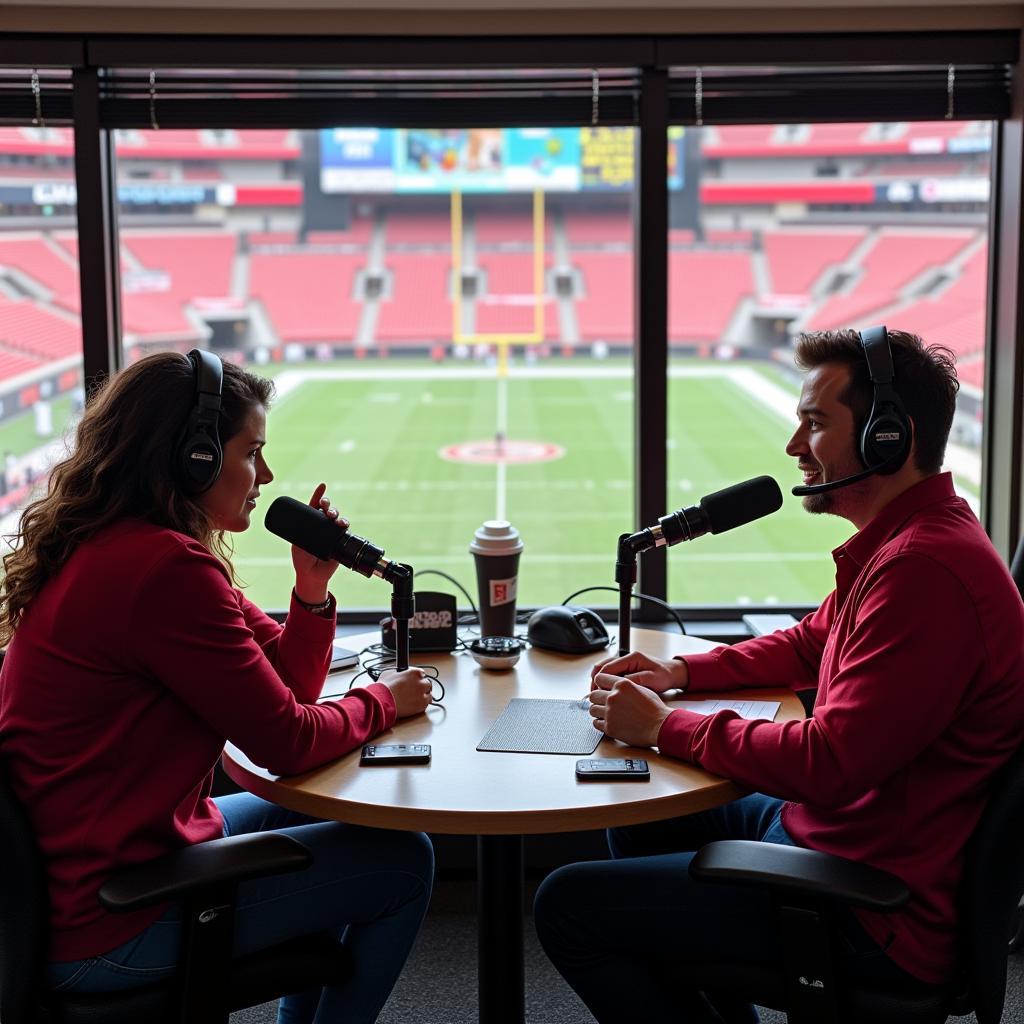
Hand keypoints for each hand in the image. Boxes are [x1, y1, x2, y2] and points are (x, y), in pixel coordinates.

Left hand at [292, 483, 349, 604]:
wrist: (312, 574)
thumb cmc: (301, 559)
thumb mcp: (297, 544)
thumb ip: (301, 535)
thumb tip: (306, 525)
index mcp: (310, 523)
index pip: (314, 507)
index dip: (318, 496)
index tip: (322, 486)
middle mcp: (323, 526)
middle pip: (327, 509)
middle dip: (327, 504)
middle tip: (325, 506)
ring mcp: (333, 532)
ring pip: (337, 517)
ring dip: (336, 513)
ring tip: (334, 517)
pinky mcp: (341, 540)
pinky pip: (345, 529)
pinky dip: (345, 523)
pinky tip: (343, 523)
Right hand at [379, 667, 432, 717]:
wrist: (383, 702)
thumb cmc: (384, 688)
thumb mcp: (389, 673)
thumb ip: (398, 673)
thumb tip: (398, 674)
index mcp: (414, 672)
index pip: (421, 673)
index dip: (417, 677)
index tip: (414, 680)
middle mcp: (421, 682)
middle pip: (427, 683)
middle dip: (422, 686)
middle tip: (415, 690)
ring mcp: (423, 694)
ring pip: (429, 694)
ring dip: (424, 695)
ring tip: (417, 698)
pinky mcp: (422, 705)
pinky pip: (427, 704)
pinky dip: (423, 704)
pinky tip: (417, 704)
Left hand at [588, 676, 671, 747]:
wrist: (660, 726)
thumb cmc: (654, 708)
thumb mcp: (641, 688)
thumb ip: (624, 686)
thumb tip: (613, 686)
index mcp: (621, 684)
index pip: (599, 678)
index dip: (600, 684)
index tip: (602, 688)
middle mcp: (613, 697)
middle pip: (593, 694)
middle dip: (597, 698)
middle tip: (603, 703)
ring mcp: (610, 712)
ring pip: (592, 709)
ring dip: (598, 711)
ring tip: (606, 713)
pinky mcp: (609, 727)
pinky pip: (596, 723)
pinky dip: (600, 723)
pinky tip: (608, 722)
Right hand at [590, 651, 687, 693]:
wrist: (672, 673)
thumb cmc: (664, 675)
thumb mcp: (651, 679)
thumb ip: (636, 680)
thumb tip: (620, 684)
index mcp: (632, 657)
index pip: (609, 666)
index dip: (601, 679)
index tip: (598, 690)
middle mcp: (626, 658)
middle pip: (603, 666)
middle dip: (596, 679)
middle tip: (593, 693)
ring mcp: (625, 663)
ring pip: (604, 669)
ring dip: (598, 680)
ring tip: (596, 692)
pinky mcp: (625, 669)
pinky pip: (610, 673)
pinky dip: (604, 681)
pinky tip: (603, 690)